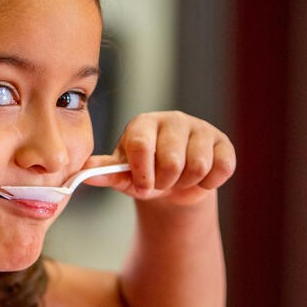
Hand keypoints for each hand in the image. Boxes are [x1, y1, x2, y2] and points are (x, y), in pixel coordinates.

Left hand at [87, 111, 235, 205]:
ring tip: (179, 179)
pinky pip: (222, 168)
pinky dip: (209, 183)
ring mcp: (200, 129)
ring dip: (186, 183)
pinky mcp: (223, 143)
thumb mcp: (124, 175)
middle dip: (165, 182)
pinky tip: (200, 178)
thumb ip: (106, 173)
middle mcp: (173, 120)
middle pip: (172, 160)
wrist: (175, 185)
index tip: (141, 186)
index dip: (142, 173)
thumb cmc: (146, 175)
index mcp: (143, 123)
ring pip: (198, 166)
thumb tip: (83, 174)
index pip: (141, 145)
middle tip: (162, 182)